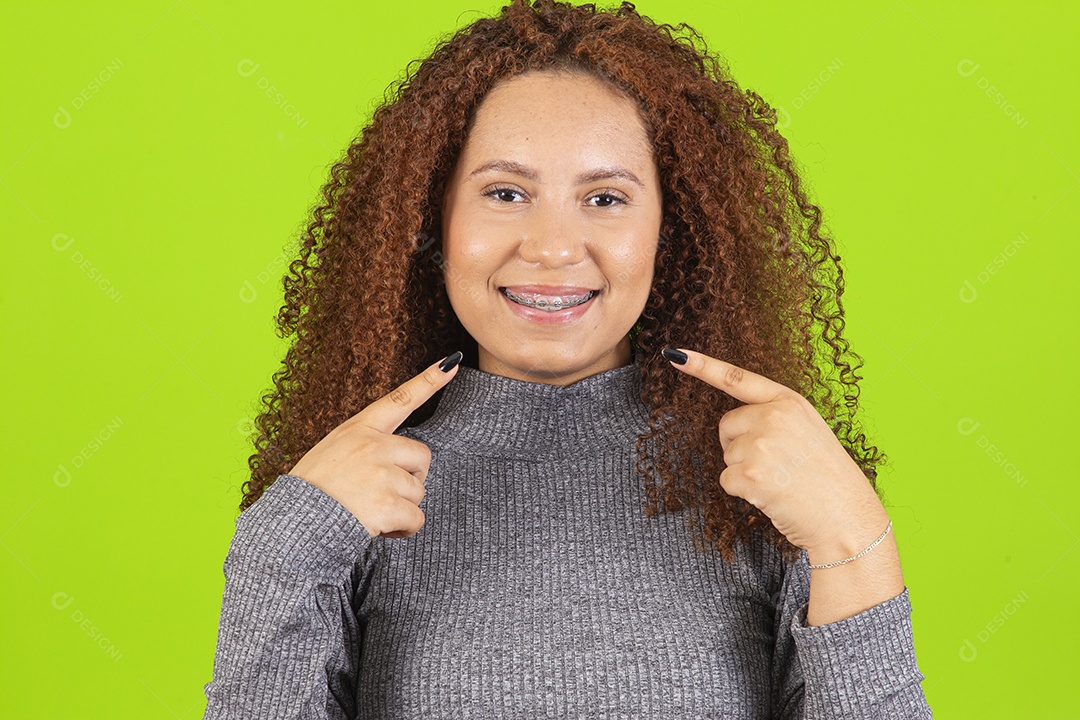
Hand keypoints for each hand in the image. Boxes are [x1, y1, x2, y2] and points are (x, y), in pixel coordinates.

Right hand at [289, 353, 461, 538]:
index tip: (452, 363)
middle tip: (384, 493)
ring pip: (419, 490)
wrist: (293, 525)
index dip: (429, 380)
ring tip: (370, 511)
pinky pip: (416, 517)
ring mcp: (380, 474)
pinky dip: (403, 528)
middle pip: (422, 456)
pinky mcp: (386, 504)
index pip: (400, 399)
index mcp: (359, 429)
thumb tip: (399, 460)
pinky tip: (379, 527)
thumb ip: (364, 447)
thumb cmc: (312, 491)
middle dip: (412, 478)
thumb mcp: (332, 452)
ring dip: (403, 507)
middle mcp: (373, 446)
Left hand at [663, 347, 885, 555]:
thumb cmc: (828, 479)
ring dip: (744, 472)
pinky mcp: (750, 474)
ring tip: (780, 481)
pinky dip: (742, 491)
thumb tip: (734, 423)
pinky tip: (771, 495)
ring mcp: (761, 444)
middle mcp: (773, 417)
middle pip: (727, 425)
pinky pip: (726, 480)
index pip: (738, 379)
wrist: (847, 518)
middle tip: (773, 465)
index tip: (677, 355)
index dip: (704, 366)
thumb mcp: (809, 430)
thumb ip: (775, 417)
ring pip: (727, 455)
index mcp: (789, 402)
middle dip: (739, 445)